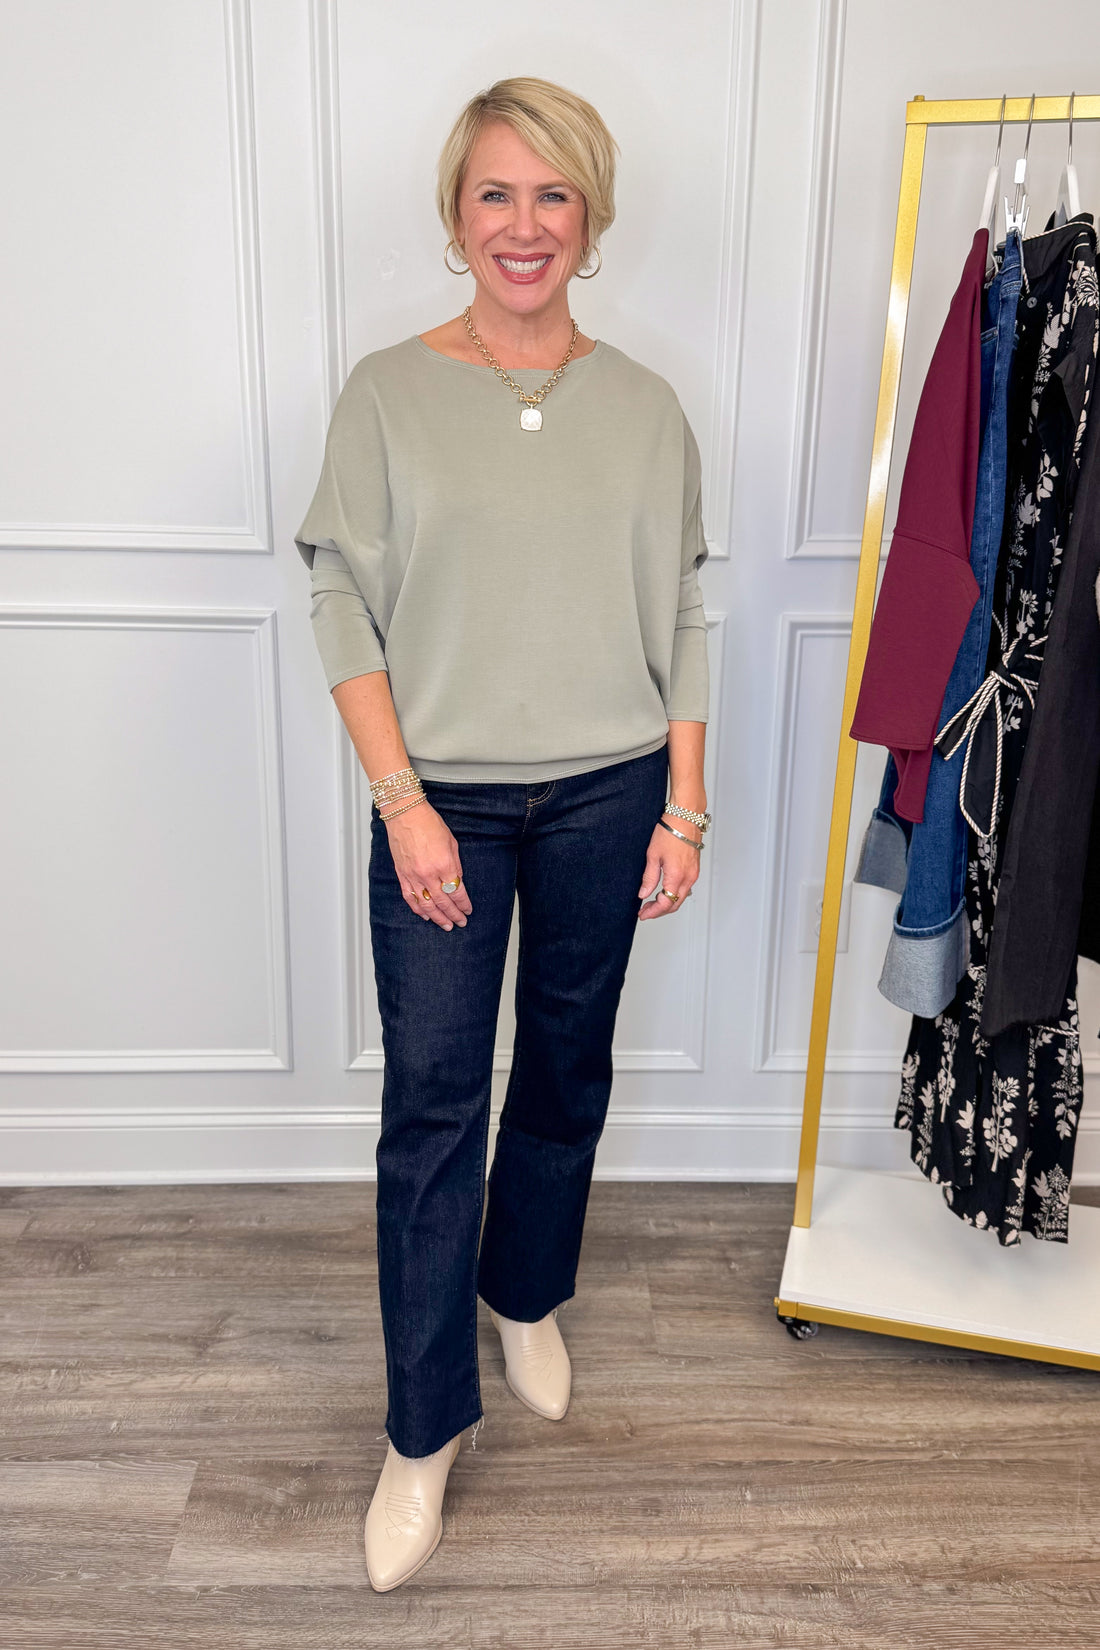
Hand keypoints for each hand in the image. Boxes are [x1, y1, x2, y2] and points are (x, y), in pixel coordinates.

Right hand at [383, 800, 472, 930]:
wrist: (405, 814)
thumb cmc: (428, 823)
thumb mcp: (452, 842)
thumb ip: (455, 865)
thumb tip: (458, 882)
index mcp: (444, 865)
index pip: (457, 892)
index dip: (463, 904)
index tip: (468, 911)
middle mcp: (428, 874)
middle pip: (443, 902)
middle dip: (454, 915)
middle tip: (460, 923)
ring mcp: (413, 876)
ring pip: (426, 904)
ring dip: (437, 917)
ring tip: (446, 925)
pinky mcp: (402, 874)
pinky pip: (409, 897)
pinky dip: (418, 909)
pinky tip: (425, 915)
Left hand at [637, 816, 701, 919]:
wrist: (685, 817)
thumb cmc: (670, 831)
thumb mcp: (653, 855)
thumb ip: (649, 878)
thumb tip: (644, 893)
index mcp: (677, 876)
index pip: (665, 903)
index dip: (653, 912)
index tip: (643, 914)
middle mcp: (688, 877)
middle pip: (675, 904)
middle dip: (659, 911)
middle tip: (646, 911)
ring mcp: (693, 874)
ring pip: (681, 898)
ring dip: (667, 903)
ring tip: (652, 902)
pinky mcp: (695, 869)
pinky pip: (685, 888)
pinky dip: (675, 894)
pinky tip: (665, 891)